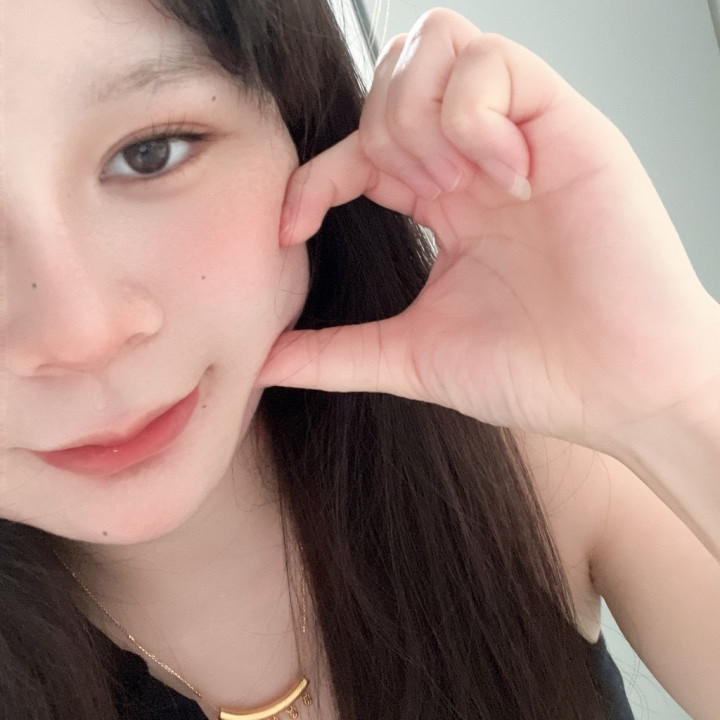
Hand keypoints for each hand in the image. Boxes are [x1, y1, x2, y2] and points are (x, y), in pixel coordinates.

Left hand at [259, 8, 719, 448]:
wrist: (621, 391)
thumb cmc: (534, 372)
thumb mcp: (412, 357)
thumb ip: (334, 353)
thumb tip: (262, 360)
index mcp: (443, 205)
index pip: (357, 151)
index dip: (312, 177)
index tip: (291, 227)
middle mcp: (477, 161)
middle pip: (394, 74)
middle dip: (374, 134)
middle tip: (412, 200)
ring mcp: (521, 138)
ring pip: (438, 45)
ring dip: (420, 117)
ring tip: (454, 187)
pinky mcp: (569, 127)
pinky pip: (494, 64)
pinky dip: (474, 118)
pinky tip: (501, 179)